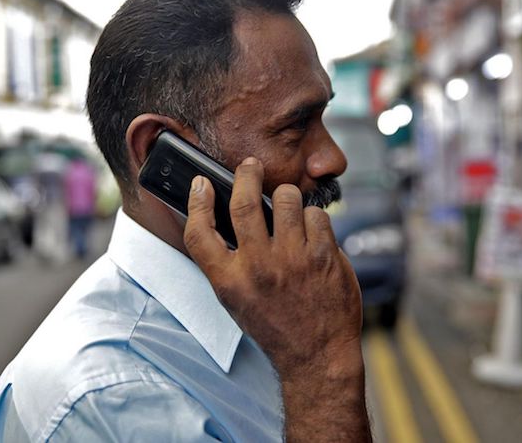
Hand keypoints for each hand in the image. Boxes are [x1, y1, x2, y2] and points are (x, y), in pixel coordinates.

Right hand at [184, 157, 369, 441]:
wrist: (317, 355)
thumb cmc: (275, 325)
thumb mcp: (237, 300)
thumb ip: (228, 261)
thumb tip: (225, 215)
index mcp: (229, 281)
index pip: (199, 233)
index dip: (196, 202)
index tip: (201, 183)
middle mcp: (258, 268)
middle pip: (244, 202)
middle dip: (246, 174)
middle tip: (250, 166)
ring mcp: (293, 260)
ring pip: (287, 199)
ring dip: (288, 197)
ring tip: (289, 207)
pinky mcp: (324, 256)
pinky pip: (317, 215)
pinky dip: (314, 219)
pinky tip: (312, 234)